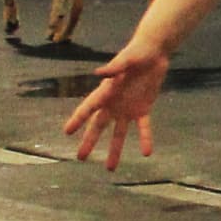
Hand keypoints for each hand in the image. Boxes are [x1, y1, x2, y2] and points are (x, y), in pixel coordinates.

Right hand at [64, 42, 168, 168]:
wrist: (153, 53)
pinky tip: (147, 152)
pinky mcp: (143, 109)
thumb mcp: (126, 59)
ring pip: (119, 133)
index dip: (78, 119)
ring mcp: (127, 108)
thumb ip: (114, 68)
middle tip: (80, 158)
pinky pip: (144, 127)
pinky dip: (145, 139)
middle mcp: (113, 103)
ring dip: (115, 149)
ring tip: (110, 168)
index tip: (67, 132)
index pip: (88, 108)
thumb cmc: (136, 53)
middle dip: (90, 142)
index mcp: (105, 92)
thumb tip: (99, 73)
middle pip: (99, 126)